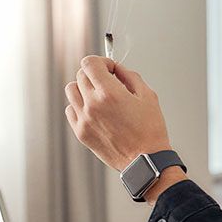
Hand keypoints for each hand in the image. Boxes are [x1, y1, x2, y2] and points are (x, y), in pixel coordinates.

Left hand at [64, 56, 171, 171]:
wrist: (146, 160)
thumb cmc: (150, 131)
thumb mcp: (148, 96)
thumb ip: (130, 77)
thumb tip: (118, 68)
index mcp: (110, 93)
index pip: (89, 63)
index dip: (101, 61)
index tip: (109, 67)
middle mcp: (92, 104)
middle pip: (80, 75)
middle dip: (95, 74)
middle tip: (108, 81)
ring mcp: (84, 119)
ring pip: (71, 90)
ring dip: (84, 88)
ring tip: (99, 96)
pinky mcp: (80, 132)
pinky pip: (70, 109)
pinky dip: (79, 106)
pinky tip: (94, 110)